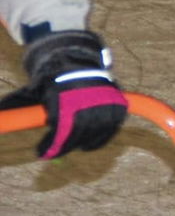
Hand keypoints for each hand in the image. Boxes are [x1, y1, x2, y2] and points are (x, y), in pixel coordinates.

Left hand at [0, 30, 126, 158]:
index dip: (51, 146)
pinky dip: (100, 139)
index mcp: (65, 98)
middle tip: (54, 152)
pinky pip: (111, 128)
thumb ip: (16, 108)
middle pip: (78, 134)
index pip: (61, 130)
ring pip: (95, 133)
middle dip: (64, 147)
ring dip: (82, 143)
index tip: (41, 153)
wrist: (77, 61)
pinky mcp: (117, 103)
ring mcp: (105, 101)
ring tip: (73, 147)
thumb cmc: (50, 81)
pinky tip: (89, 144)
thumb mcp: (32, 92)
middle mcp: (88, 99)